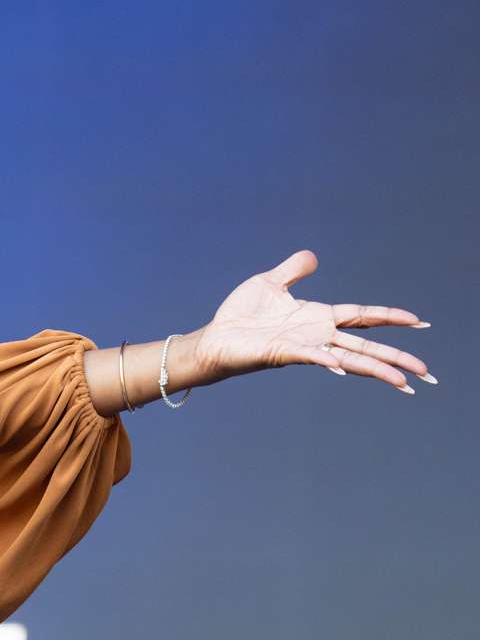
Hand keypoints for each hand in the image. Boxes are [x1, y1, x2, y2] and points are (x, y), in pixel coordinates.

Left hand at [189, 249, 432, 393]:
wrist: (213, 337)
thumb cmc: (239, 316)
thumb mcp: (269, 282)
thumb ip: (293, 270)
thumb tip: (313, 256)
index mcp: (317, 317)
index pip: (362, 317)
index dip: (389, 318)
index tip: (419, 321)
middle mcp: (316, 336)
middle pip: (366, 346)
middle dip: (397, 357)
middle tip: (427, 372)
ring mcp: (303, 347)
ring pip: (349, 359)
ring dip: (377, 370)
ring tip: (404, 382)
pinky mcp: (283, 354)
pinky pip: (311, 357)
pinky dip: (327, 360)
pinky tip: (343, 367)